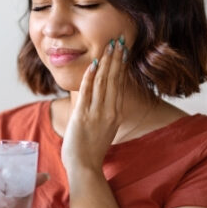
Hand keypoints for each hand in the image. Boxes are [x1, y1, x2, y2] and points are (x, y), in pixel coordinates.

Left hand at [61, 36, 127, 172]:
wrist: (85, 167)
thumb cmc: (91, 150)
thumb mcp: (105, 129)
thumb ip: (106, 113)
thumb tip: (104, 101)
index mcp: (115, 113)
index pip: (119, 84)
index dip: (121, 66)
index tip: (123, 50)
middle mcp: (109, 111)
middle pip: (114, 79)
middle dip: (116, 58)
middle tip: (119, 40)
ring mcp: (96, 113)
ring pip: (103, 82)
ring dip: (106, 62)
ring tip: (109, 46)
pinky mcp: (83, 116)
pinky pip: (87, 92)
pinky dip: (90, 76)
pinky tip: (93, 63)